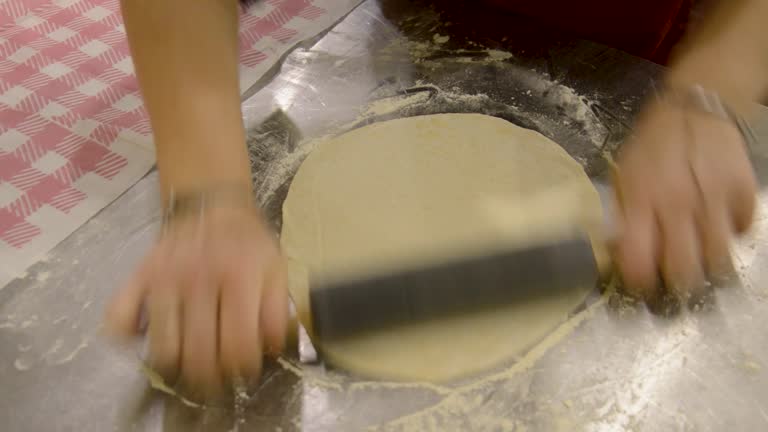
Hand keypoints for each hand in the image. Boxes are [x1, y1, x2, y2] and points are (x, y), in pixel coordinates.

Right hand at [105, 204, 288, 398]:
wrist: (213, 204)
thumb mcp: (276, 269)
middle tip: (217, 378)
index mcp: (238, 277)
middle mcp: (199, 279)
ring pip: (163, 347)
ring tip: (189, 365)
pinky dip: (128, 339)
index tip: (245, 371)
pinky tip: (149, 339)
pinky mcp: (139, 276)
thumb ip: (276, 311)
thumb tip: (270, 351)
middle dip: (211, 377)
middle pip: (199, 353)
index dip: (243, 367)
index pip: (237, 343)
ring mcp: (164, 279)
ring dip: (177, 367)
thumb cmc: (248, 242)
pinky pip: (120, 319)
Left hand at [615, 99, 756, 301]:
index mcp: (640, 200)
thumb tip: (618, 251)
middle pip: (683, 268)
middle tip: (675, 283)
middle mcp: (678, 203)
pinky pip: (742, 230)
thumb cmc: (651, 145)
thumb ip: (622, 212)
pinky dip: (732, 236)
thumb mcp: (625, 175)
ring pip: (718, 258)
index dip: (639, 281)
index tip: (641, 286)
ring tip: (700, 267)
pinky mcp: (743, 191)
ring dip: (708, 270)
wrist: (693, 106)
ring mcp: (714, 198)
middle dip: (678, 285)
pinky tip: (719, 228)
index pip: (639, 258)